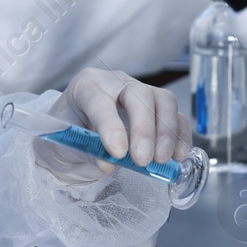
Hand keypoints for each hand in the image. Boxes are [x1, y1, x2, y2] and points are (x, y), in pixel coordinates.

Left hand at [36, 68, 191, 183]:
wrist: (72, 138)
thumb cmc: (67, 136)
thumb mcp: (66, 145)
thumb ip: (88, 152)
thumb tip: (110, 164)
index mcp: (87, 86)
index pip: (101, 100)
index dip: (111, 126)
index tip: (118, 152)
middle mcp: (116, 83)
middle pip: (140, 95)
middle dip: (144, 130)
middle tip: (142, 159)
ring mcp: (140, 93)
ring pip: (164, 101)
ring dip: (166, 133)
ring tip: (160, 160)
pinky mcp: (157, 109)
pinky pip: (177, 116)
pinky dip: (180, 136)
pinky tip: (178, 156)